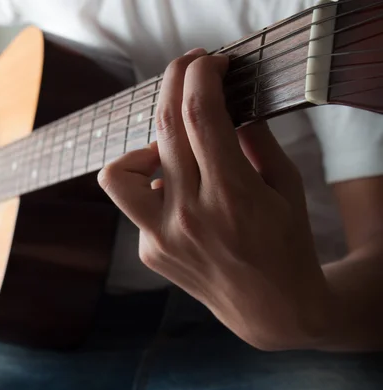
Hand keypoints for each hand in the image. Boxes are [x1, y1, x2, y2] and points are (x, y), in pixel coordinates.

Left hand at [98, 49, 332, 350]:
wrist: (271, 310)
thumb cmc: (287, 245)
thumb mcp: (286, 187)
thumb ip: (255, 141)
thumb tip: (225, 105)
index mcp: (232, 195)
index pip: (200, 115)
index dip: (201, 76)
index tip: (209, 63)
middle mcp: (190, 215)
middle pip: (162, 127)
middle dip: (173, 82)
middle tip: (189, 71)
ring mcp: (162, 238)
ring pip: (117, 172)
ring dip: (141, 147)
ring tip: (168, 152)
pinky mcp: (149, 253)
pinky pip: (138, 204)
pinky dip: (156, 188)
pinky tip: (182, 199)